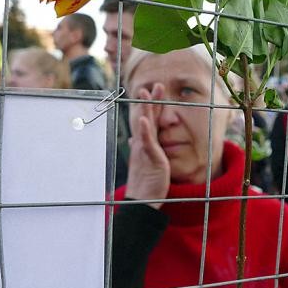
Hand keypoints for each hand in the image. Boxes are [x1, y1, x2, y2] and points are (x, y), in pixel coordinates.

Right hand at [125, 83, 169, 209]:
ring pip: (145, 125)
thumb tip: (134, 138)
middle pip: (145, 118)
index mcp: (143, 145)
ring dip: (145, 108)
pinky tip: (143, 119)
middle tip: (154, 85)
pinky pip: (147, 142)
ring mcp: (144, 150)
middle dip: (149, 101)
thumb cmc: (145, 184)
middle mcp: (142, 145)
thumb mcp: (144, 162)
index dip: (149, 106)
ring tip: (146, 93)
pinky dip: (145, 130)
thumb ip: (141, 148)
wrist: (142, 201)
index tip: (152, 91)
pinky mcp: (150, 158)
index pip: (147, 121)